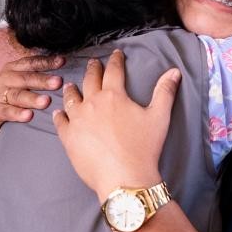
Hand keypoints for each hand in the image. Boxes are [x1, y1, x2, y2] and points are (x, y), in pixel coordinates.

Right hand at [0, 54, 65, 139]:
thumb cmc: (13, 96)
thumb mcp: (23, 83)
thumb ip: (39, 76)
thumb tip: (66, 73)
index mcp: (14, 68)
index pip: (31, 63)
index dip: (46, 62)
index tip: (62, 62)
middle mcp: (5, 78)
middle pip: (25, 78)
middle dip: (42, 80)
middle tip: (58, 82)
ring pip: (17, 95)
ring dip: (32, 98)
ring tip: (46, 101)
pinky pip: (6, 111)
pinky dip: (17, 113)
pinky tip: (28, 115)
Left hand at [53, 50, 180, 200]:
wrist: (124, 177)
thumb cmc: (144, 148)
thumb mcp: (159, 117)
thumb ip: (165, 92)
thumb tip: (174, 71)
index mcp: (114, 96)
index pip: (114, 71)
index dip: (115, 60)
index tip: (116, 54)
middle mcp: (92, 103)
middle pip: (90, 80)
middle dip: (92, 69)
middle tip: (92, 63)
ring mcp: (77, 120)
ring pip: (71, 99)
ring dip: (72, 90)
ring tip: (71, 85)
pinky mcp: (68, 137)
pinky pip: (60, 122)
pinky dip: (59, 115)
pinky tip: (58, 113)